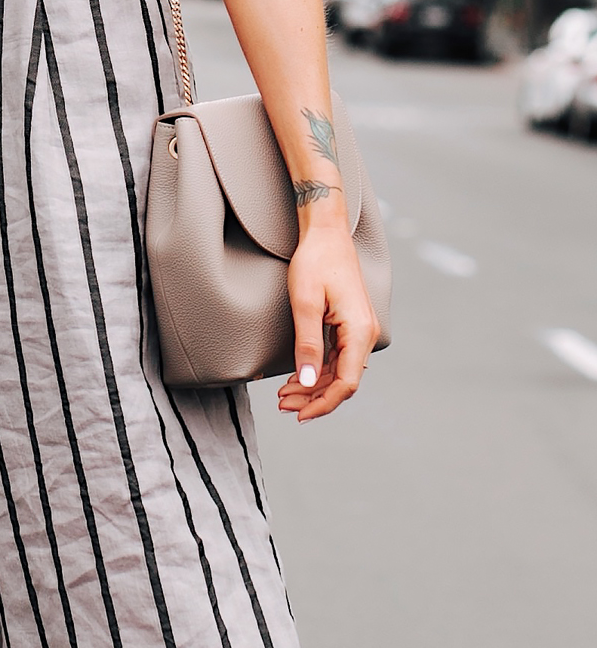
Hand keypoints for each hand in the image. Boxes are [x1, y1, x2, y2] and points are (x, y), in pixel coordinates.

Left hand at [278, 222, 379, 421]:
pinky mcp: (350, 325)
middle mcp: (364, 333)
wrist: (326, 233)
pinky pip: (338, 358)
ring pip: (340, 371)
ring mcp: (359, 330)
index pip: (346, 383)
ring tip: (286, 395)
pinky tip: (300, 377)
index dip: (323, 404)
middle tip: (283, 405)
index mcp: (359, 331)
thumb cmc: (315, 261)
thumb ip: (308, 344)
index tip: (299, 415)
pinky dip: (319, 371)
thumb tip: (309, 382)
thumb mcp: (305, 303)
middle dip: (314, 398)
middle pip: (343, 381)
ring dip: (315, 386)